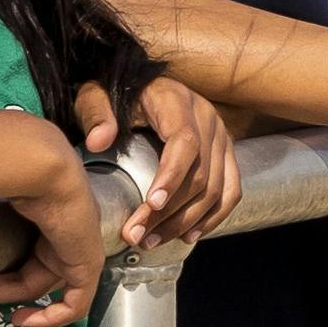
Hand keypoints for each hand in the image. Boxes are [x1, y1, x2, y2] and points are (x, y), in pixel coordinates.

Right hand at [0, 125, 105, 326]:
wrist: (35, 163)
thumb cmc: (5, 167)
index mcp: (45, 211)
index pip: (20, 252)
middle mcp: (62, 229)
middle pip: (25, 272)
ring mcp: (77, 245)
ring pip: (38, 286)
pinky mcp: (87, 262)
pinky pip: (75, 302)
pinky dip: (51, 317)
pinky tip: (21, 320)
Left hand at [76, 78, 239, 251]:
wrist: (144, 85)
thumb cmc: (119, 93)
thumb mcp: (97, 95)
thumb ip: (96, 113)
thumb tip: (99, 141)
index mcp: (178, 103)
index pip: (185, 143)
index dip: (172, 177)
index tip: (151, 205)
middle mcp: (207, 119)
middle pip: (200, 174)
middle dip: (169, 212)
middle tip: (137, 236)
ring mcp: (221, 137)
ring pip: (216, 189)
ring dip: (186, 221)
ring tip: (152, 241)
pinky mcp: (225, 153)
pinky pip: (230, 191)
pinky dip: (212, 217)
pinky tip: (188, 235)